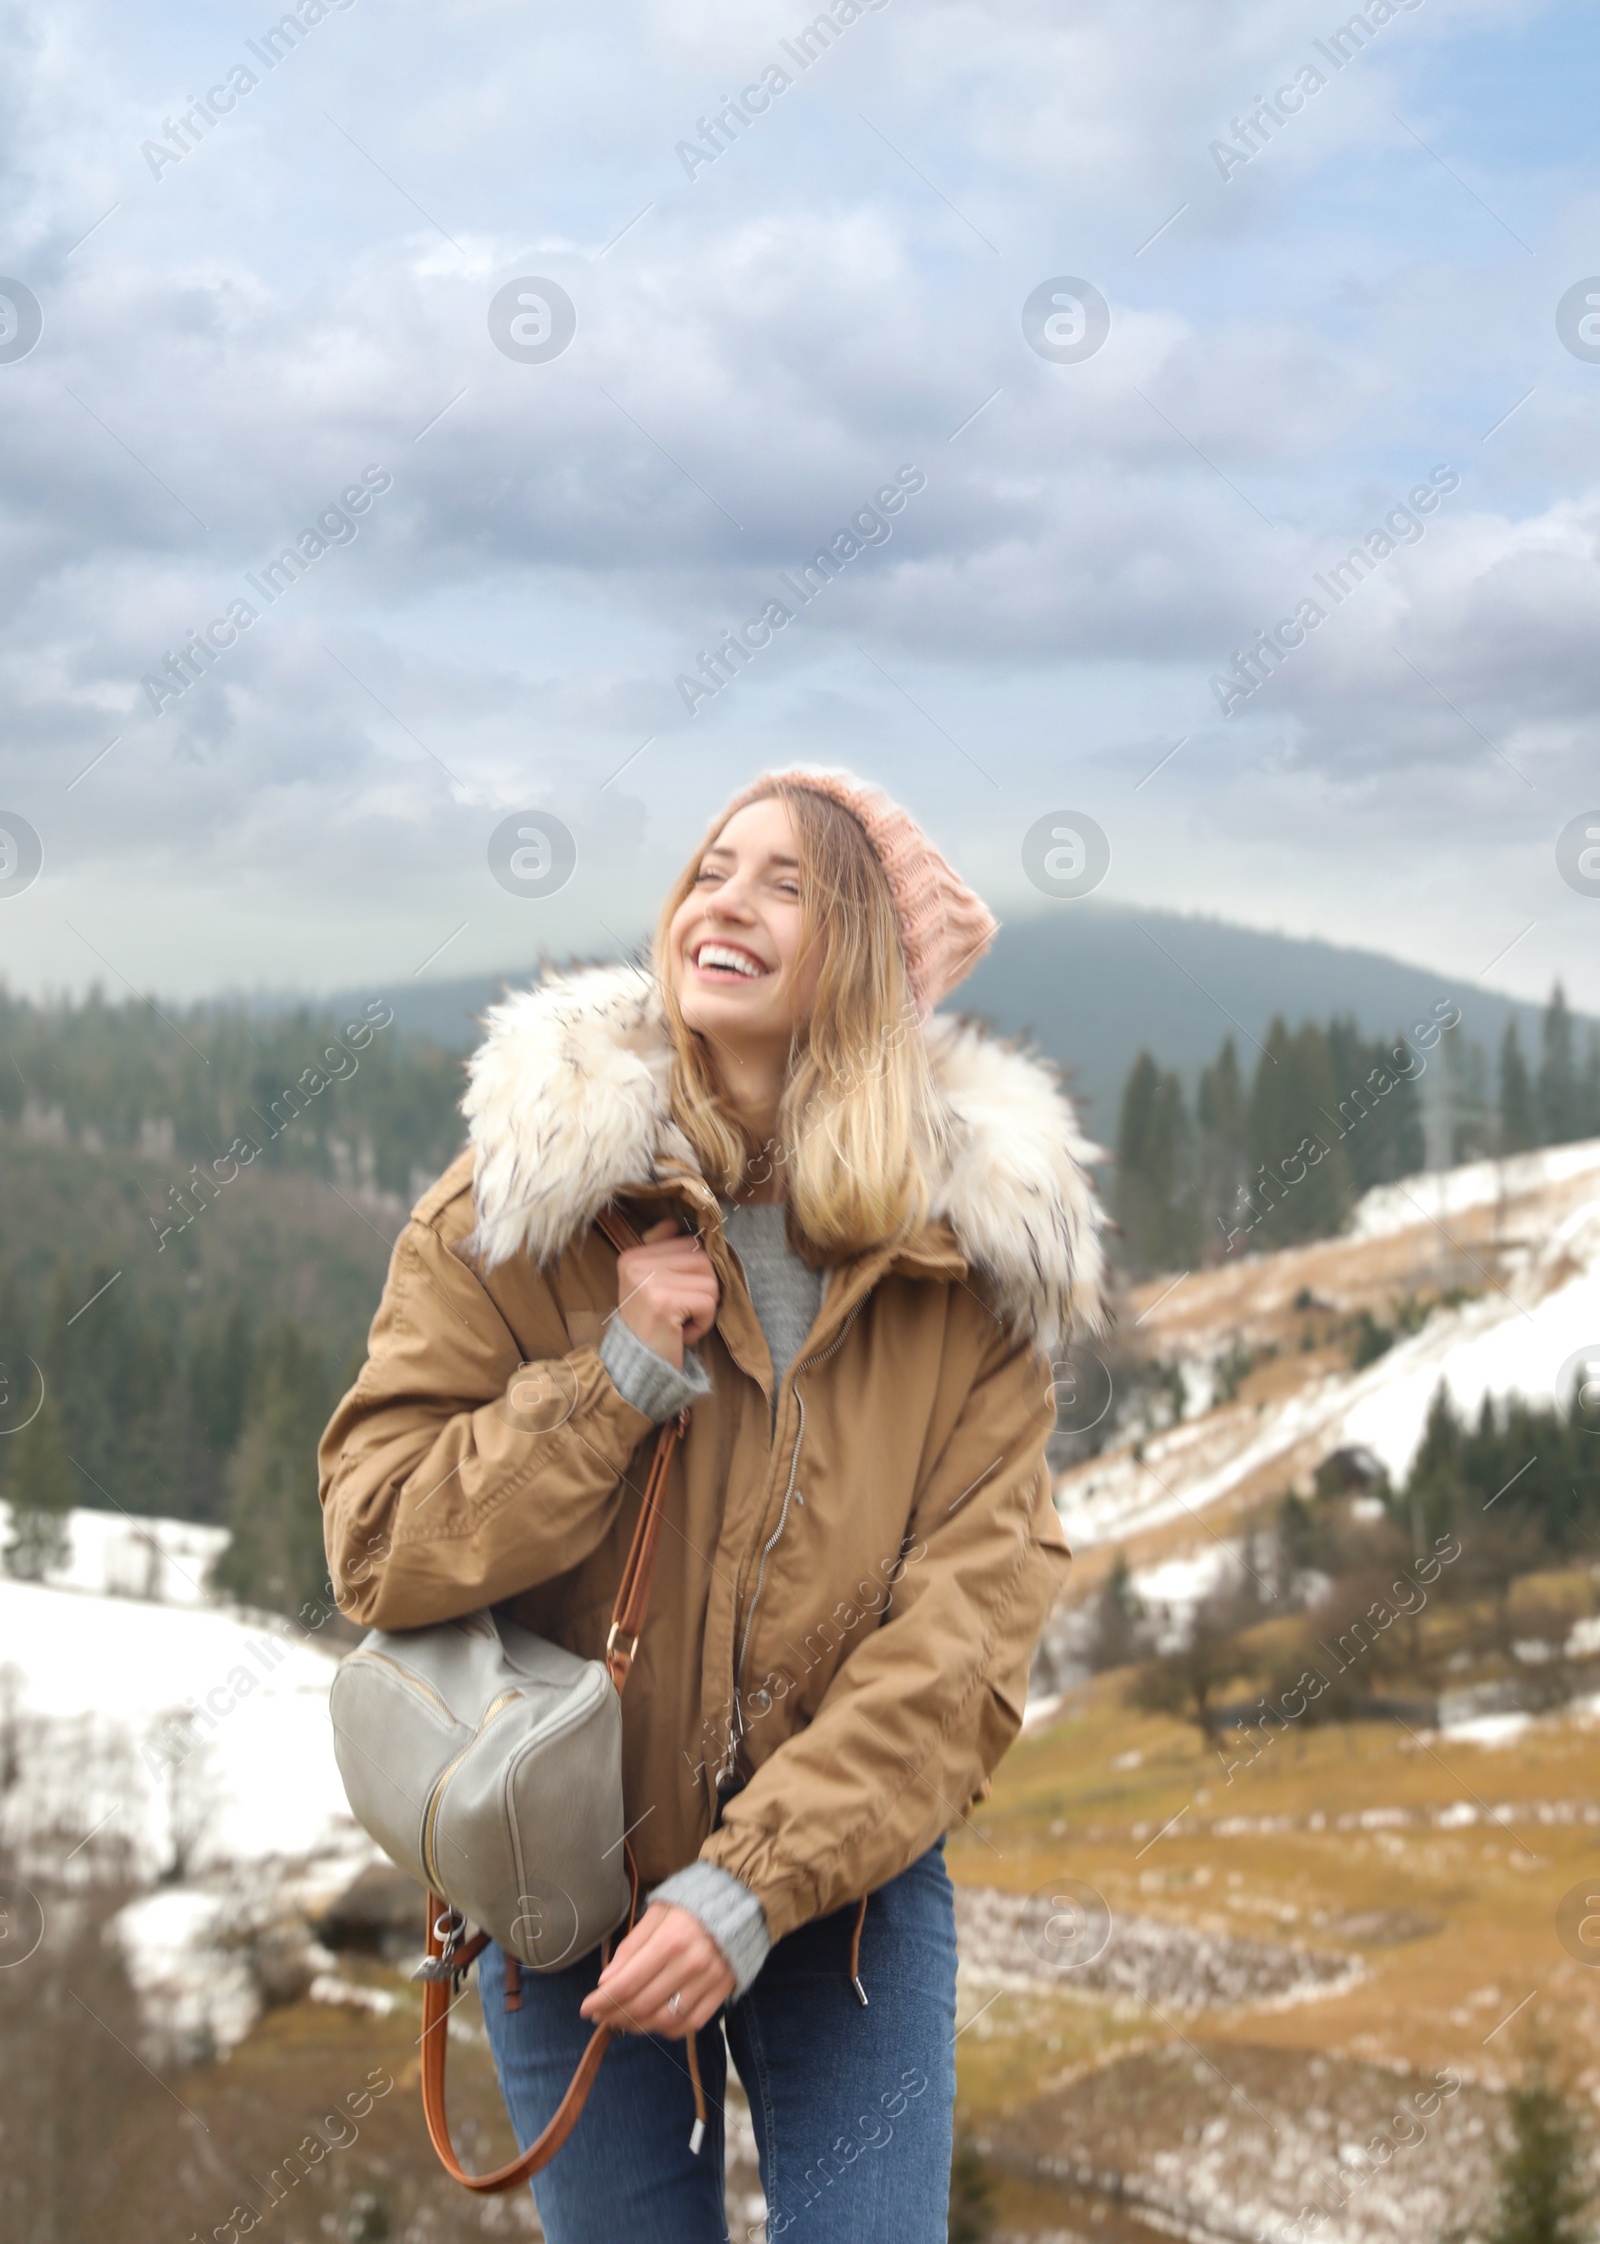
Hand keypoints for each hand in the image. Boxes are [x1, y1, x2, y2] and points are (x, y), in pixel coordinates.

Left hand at [578, 1902, 733, 2036]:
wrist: (741, 1899)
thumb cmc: (692, 1904)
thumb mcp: (657, 1912)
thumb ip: (632, 1945)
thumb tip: (606, 1980)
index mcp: (671, 1939)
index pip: (628, 1982)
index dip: (602, 2000)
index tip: (585, 2008)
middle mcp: (691, 1963)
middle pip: (644, 2004)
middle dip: (614, 2015)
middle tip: (599, 2016)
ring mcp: (710, 1980)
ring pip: (666, 2020)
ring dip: (638, 2026)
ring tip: (622, 2021)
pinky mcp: (724, 1991)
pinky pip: (691, 2024)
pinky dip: (668, 2030)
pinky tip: (654, 2022)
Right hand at [615, 1219, 718, 1369]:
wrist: (635, 1371)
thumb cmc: (651, 1328)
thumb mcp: (650, 1286)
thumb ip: (663, 1253)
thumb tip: (675, 1223)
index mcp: (632, 1255)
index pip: (688, 1242)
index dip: (693, 1273)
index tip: (672, 1296)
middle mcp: (636, 1263)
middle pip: (703, 1259)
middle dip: (702, 1290)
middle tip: (679, 1314)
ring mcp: (649, 1281)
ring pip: (710, 1280)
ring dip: (704, 1307)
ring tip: (679, 1323)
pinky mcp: (665, 1302)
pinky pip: (709, 1302)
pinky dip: (703, 1323)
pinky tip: (681, 1334)